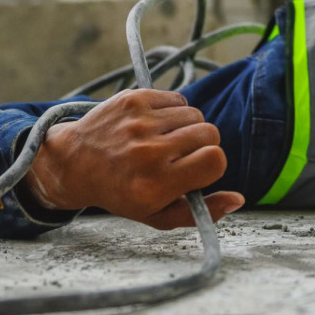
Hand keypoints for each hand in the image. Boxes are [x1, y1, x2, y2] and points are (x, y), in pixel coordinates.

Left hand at [22, 89, 243, 229]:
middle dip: (202, 144)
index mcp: (156, 184)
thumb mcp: (157, 216)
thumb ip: (200, 213)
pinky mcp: (135, 99)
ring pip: (195, 114)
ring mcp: (140, 122)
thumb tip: (238, 199)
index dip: (212, 164)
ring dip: (187, 127)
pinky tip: (156, 125)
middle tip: (180, 155)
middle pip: (210, 133)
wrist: (76, 163)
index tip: (197, 170)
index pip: (215, 159)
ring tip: (166, 140)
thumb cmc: (122, 192)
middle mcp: (148, 152)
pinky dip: (173, 111)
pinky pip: (178, 98)